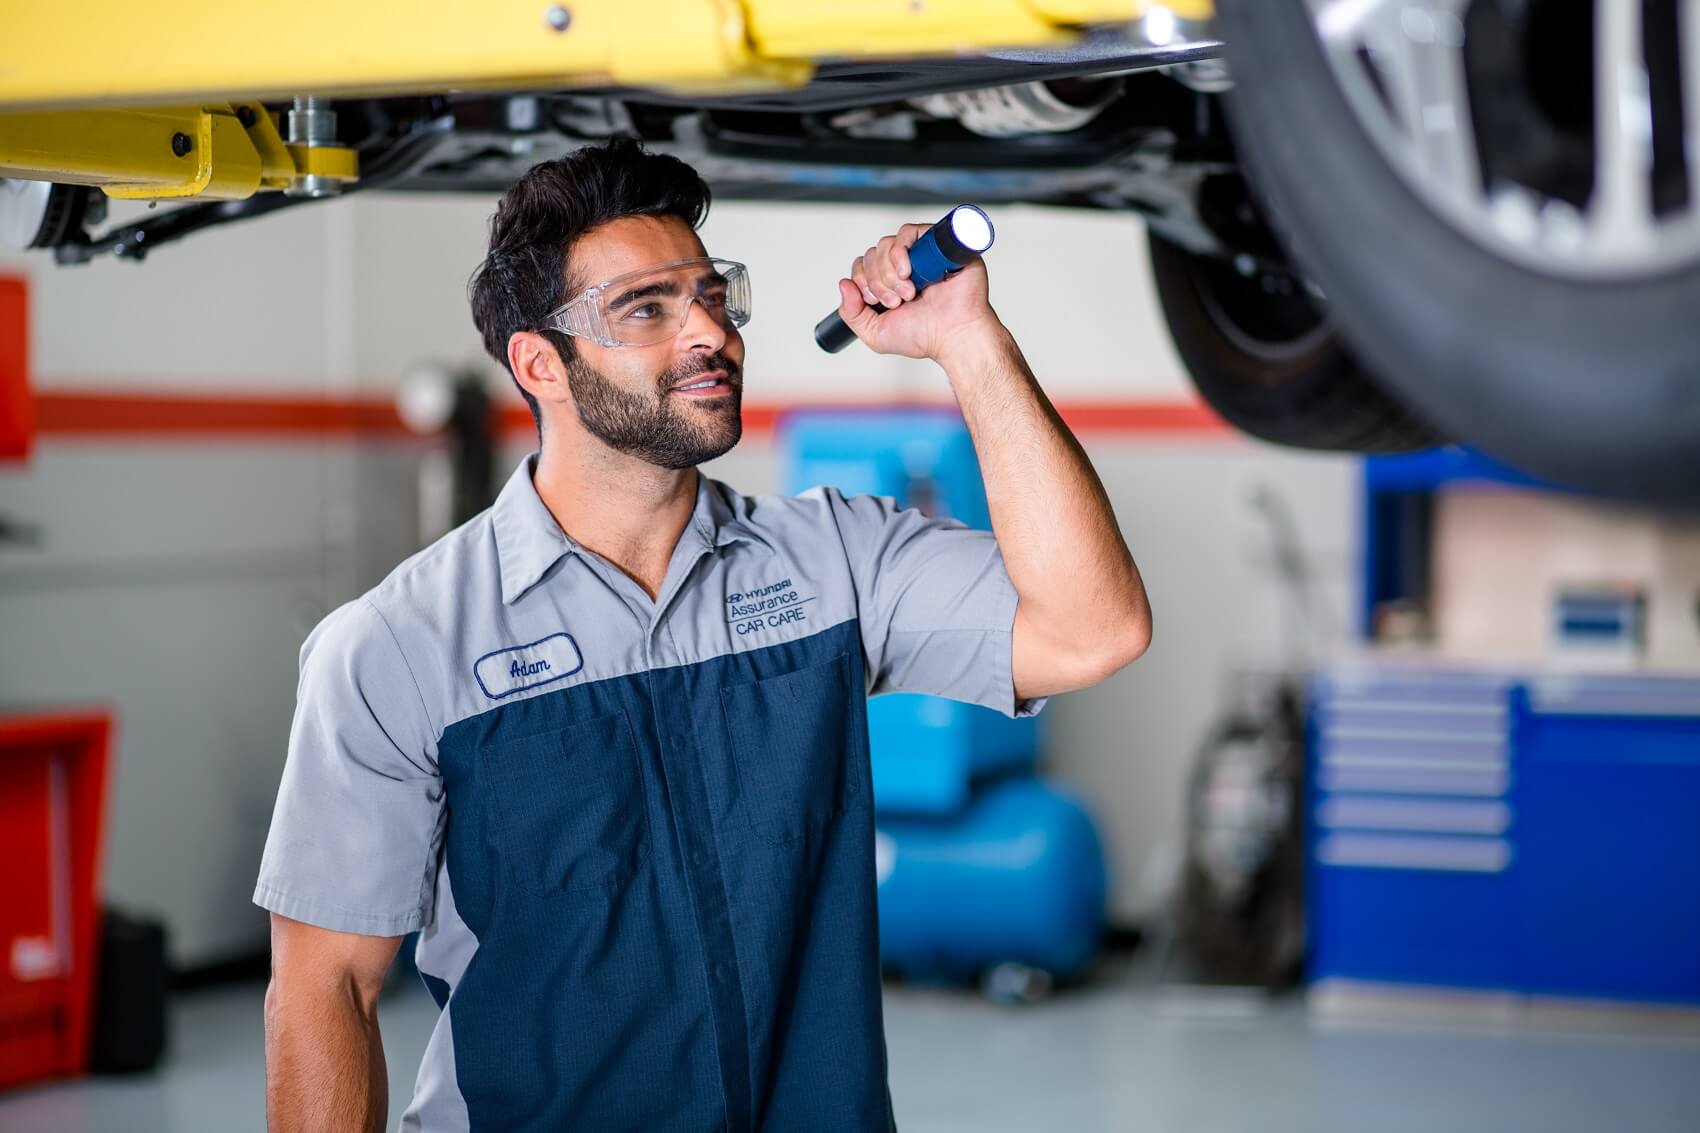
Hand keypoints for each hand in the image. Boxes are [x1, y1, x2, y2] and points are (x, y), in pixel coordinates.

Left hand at [836, 223, 1003, 361]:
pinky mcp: (938, 244)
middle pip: (873, 253)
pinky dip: (900, 250)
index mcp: (890, 282)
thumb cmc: (924, 337)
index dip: (862, 279)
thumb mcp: (876, 333)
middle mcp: (905, 265)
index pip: (863, 265)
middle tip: (895, 301)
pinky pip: (910, 231)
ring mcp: (921, 254)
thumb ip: (852, 313)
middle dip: (877, 280)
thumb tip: (843, 284)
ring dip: (888, 270)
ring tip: (906, 292)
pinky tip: (907, 271)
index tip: (874, 300)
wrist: (954, 335)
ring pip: (887, 243)